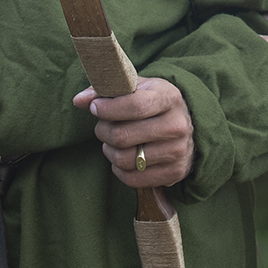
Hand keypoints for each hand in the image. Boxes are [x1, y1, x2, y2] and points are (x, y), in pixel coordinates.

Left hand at [72, 78, 194, 187]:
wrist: (188, 125)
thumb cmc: (155, 103)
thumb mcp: (137, 88)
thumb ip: (107, 90)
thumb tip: (79, 100)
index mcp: (169, 98)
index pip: (135, 106)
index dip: (108, 109)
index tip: (95, 107)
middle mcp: (177, 125)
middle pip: (123, 136)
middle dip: (103, 131)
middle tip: (102, 126)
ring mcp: (177, 151)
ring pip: (124, 159)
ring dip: (109, 151)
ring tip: (111, 142)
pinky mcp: (174, 173)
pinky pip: (132, 179)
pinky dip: (119, 169)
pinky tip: (122, 157)